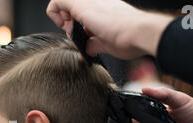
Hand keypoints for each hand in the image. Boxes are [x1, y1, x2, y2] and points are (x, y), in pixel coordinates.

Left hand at [46, 0, 172, 58]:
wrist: (139, 32)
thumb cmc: (131, 37)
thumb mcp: (107, 43)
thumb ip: (95, 44)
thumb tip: (89, 48)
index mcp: (103, 7)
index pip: (82, 14)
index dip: (75, 25)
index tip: (78, 36)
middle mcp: (96, 1)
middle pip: (72, 9)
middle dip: (68, 25)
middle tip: (75, 37)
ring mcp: (89, 1)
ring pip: (66, 4)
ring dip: (63, 20)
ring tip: (72, 34)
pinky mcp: (81, 6)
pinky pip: (58, 1)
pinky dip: (53, 12)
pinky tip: (62, 25)